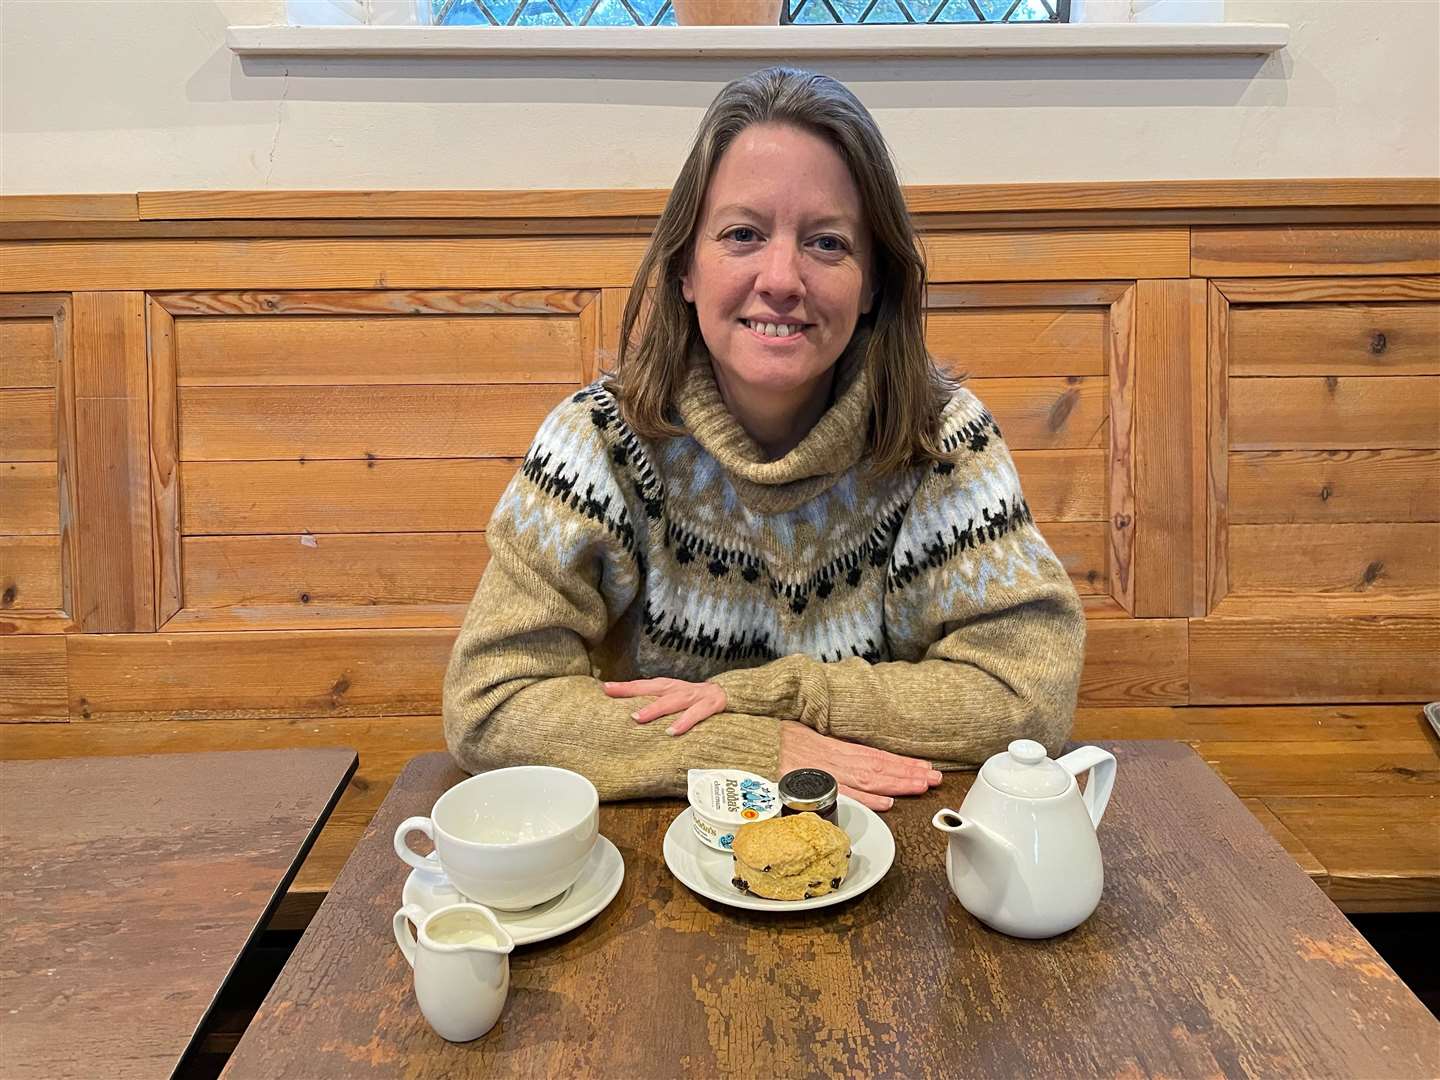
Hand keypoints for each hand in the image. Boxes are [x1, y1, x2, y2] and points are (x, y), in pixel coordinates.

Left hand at [604, 678, 726, 735]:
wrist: (730, 694)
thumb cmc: (696, 700)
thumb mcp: (675, 698)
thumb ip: (657, 703)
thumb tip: (630, 714)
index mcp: (670, 687)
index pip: (644, 685)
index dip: (625, 687)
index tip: (605, 688)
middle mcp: (679, 689)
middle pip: (653, 689)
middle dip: (632, 691)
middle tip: (612, 694)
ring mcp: (695, 696)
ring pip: (673, 701)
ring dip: (655, 708)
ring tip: (638, 717)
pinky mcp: (710, 706)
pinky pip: (696, 714)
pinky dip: (684, 722)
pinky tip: (673, 732)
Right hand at [779, 721, 941, 812]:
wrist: (751, 743)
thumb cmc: (773, 740)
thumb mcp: (803, 735)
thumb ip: (826, 746)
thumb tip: (841, 753)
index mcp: (834, 746)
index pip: (875, 754)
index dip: (900, 761)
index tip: (923, 765)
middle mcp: (835, 758)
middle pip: (879, 766)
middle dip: (909, 773)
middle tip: (935, 777)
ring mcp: (826, 772)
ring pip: (869, 778)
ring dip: (898, 783)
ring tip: (922, 786)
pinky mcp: (814, 785)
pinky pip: (845, 793)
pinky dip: (867, 798)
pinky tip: (887, 802)